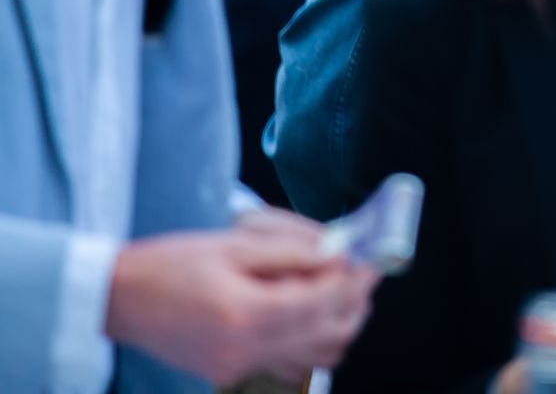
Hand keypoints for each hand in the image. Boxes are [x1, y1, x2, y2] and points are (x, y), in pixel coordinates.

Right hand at [103, 222, 377, 384]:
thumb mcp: (236, 243)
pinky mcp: (232, 376)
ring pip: (317, 358)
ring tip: (338, 293)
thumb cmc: (172, 263)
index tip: (372, 261)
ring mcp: (239, 370)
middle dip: (355, 304)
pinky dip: (310, 345)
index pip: (324, 301)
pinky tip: (306, 317)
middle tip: (362, 276)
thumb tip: (339, 251)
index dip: (355, 280)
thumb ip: (293, 250)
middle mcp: (246, 350)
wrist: (119, 299)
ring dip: (338, 326)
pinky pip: (290, 368)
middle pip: (329, 335)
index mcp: (246, 312)